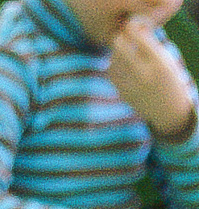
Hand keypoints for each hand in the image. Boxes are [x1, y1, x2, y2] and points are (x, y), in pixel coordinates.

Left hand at [106, 16, 197, 140]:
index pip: (140, 38)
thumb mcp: (167, 60)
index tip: (131, 27)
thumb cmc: (169, 79)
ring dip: (116, 52)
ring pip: (113, 60)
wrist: (168, 110)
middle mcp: (144, 73)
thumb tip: (136, 28)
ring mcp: (131, 84)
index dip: (132, 29)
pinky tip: (119, 64)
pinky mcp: (122, 92)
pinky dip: (113, 65)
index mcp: (159, 62)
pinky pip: (111, 73)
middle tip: (122, 37)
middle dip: (120, 39)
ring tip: (122, 51)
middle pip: (121, 47)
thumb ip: (152, 45)